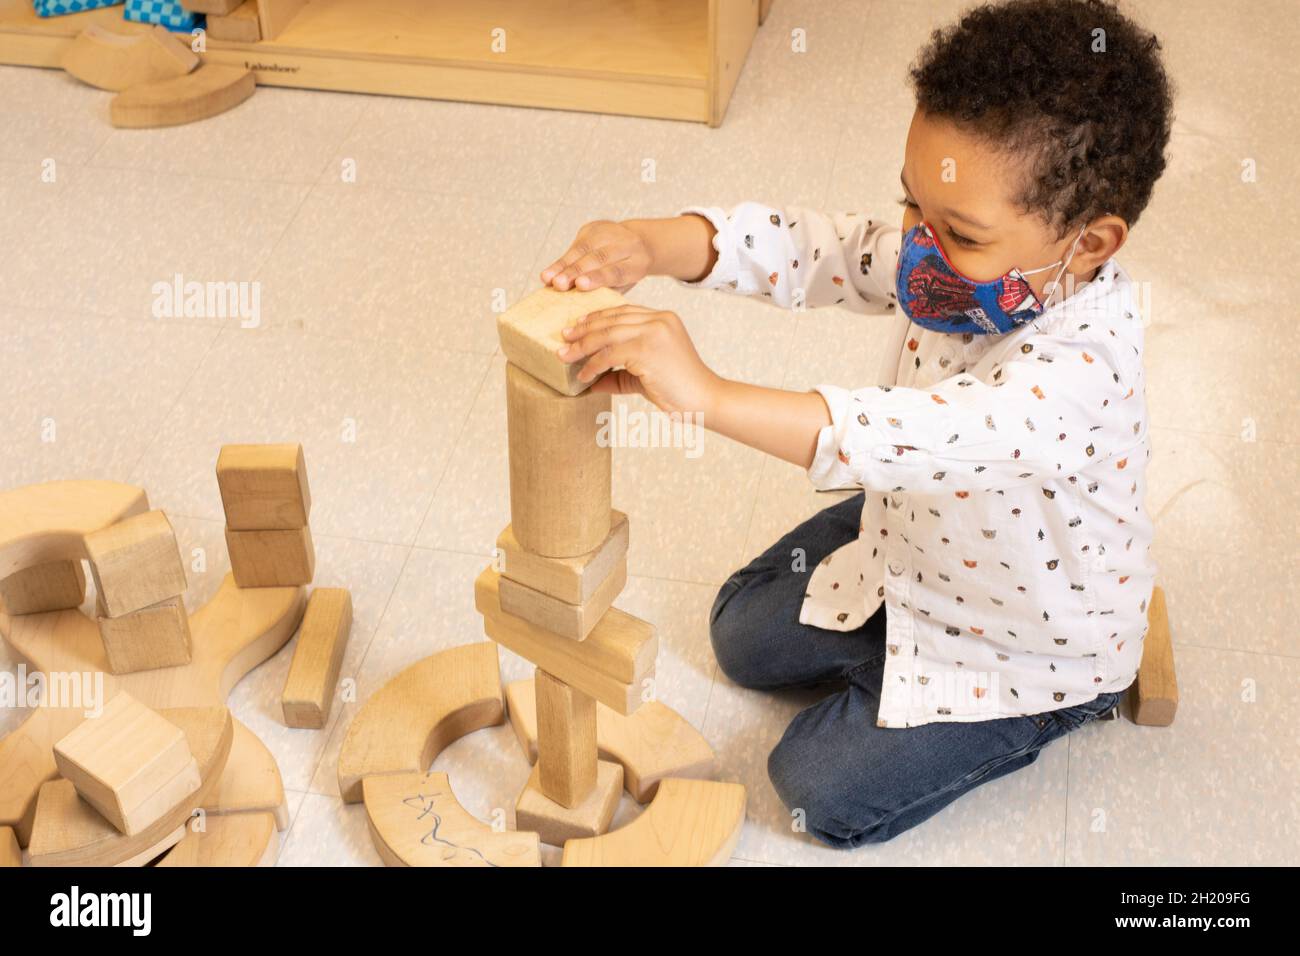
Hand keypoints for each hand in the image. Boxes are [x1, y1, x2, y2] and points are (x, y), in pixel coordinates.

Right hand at [540, 220, 653, 292]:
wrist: (638, 243)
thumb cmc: (627, 273)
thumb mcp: (625, 285)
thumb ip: (607, 291)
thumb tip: (580, 304)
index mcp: (638, 262)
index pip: (616, 271)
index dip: (597, 278)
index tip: (580, 285)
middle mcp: (625, 243)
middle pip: (598, 257)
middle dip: (575, 271)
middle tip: (559, 284)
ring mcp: (609, 232)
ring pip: (583, 249)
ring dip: (563, 265)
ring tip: (547, 278)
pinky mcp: (593, 227)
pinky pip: (575, 245)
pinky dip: (561, 260)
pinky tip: (549, 272)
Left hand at [557, 306, 719, 416]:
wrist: (705, 401)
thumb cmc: (680, 390)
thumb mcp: (645, 377)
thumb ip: (620, 375)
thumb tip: (592, 382)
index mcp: (663, 319)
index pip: (623, 311)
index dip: (598, 317)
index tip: (578, 326)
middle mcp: (659, 320)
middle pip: (612, 319)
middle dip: (584, 329)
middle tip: (564, 338)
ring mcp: (654, 332)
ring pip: (607, 333)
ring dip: (582, 345)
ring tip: (565, 356)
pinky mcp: (648, 349)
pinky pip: (610, 354)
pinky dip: (593, 364)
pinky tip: (585, 376)